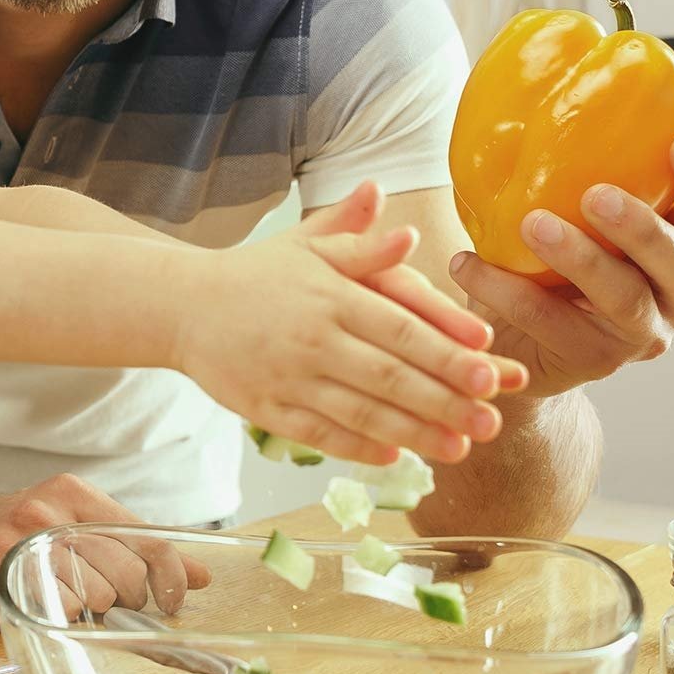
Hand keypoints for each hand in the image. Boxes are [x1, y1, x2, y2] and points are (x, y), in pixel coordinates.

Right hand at [0, 474, 214, 624]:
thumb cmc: (14, 535)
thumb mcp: (71, 520)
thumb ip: (132, 544)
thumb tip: (201, 576)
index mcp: (71, 493)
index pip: (144, 538)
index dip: (171, 576)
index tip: (177, 599)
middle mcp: (43, 514)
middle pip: (123, 578)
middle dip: (122, 600)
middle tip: (103, 601)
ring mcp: (14, 548)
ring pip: (92, 602)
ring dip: (84, 612)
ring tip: (59, 598)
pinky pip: (52, 617)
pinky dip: (54, 620)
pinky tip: (38, 606)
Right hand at [181, 182, 524, 466]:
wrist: (183, 306)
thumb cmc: (257, 273)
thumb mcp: (307, 245)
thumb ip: (357, 236)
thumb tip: (398, 217)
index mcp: (330, 294)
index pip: (400, 327)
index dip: (447, 351)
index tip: (490, 369)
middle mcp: (313, 338)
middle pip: (389, 376)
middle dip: (444, 401)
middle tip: (491, 421)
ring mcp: (288, 377)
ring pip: (360, 412)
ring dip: (413, 433)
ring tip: (458, 449)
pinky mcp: (266, 409)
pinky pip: (318, 434)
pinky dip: (357, 447)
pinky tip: (395, 456)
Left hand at [450, 133, 673, 399]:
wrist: (520, 339)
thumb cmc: (554, 255)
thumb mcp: (574, 208)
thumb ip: (578, 168)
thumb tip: (531, 88)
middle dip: (644, 227)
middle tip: (595, 195)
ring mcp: (644, 333)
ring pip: (625, 298)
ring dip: (580, 258)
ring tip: (532, 225)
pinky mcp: (596, 361)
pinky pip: (554, 325)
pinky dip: (508, 292)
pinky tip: (468, 263)